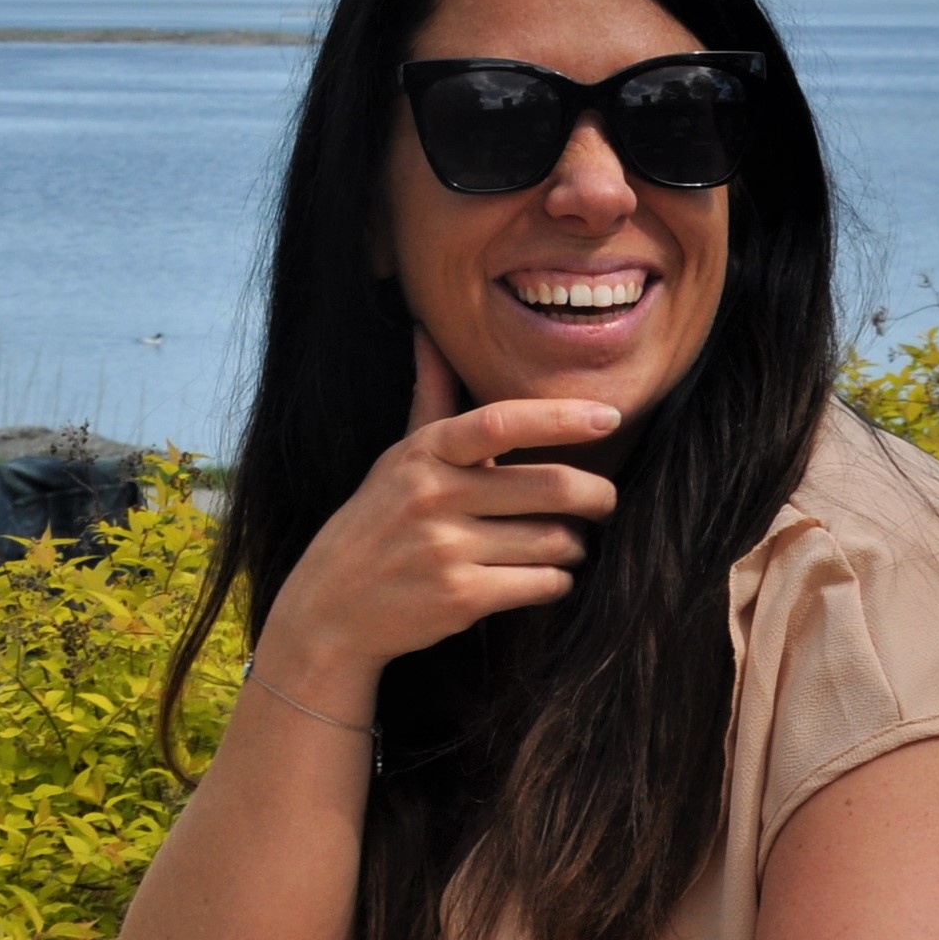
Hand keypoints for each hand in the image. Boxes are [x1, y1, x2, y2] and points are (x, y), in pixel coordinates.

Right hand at [252, 331, 619, 708]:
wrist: (331, 607)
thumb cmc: (378, 524)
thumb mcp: (398, 460)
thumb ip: (428, 399)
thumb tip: (426, 332)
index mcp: (423, 454)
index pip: (500, 422)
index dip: (560, 417)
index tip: (607, 416)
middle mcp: (433, 496)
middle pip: (552, 486)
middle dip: (597, 496)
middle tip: (603, 501)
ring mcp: (446, 548)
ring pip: (556, 540)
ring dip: (572, 546)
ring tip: (559, 545)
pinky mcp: (461, 597)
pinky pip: (545, 583)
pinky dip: (556, 581)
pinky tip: (540, 577)